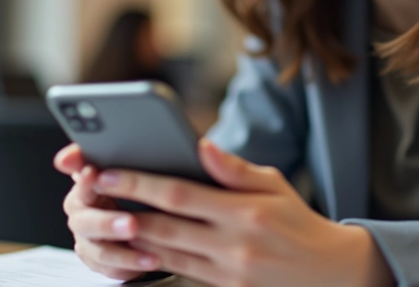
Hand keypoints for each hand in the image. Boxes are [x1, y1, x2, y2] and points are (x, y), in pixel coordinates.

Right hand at [53, 144, 159, 279]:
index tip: (93, 173)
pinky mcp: (100, 262)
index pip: (81, 181)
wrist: (142, 213)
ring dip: (125, 254)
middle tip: (131, 224)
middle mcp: (81, 215)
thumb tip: (76, 154)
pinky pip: (111, 269)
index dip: (85, 179)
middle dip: (108, 223)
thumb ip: (110, 153)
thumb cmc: (133, 185)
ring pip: (99, 251)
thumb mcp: (129, 165)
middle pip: (86, 221)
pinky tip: (153, 262)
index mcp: (84, 188)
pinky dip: (132, 267)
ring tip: (150, 254)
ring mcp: (88, 240)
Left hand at [91, 139, 393, 286]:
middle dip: (124, 207)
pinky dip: (153, 258)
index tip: (108, 171)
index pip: (180, 194)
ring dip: (131, 236)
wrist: (327, 271)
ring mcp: (228, 271)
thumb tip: (201, 146)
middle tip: (92, 191)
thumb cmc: (296, 219)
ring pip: (165, 252)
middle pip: (164, 226)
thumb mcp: (273, 185)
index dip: (140, 183)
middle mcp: (234, 244)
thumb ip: (234, 169)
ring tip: (104, 215)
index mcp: (245, 212)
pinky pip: (179, 272)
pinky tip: (133, 243)